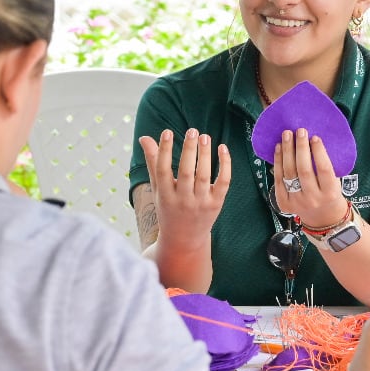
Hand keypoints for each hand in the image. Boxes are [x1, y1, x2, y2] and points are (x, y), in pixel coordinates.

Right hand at [138, 129, 231, 243]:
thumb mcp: (159, 188)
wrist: (184, 239)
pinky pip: (223, 182)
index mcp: (165, 195)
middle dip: (189, 150)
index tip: (167, 132)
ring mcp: (200, 203)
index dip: (165, 150)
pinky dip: (225, 165)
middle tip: (192, 131)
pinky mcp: (216, 204)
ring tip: (205, 136)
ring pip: (204, 176)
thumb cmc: (169, 208)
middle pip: (186, 172)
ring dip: (205, 154)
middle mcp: (182, 200)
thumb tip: (144, 137)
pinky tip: (222, 148)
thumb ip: (153, 162)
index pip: (163, 170)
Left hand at [274, 127, 350, 228]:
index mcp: (330, 193)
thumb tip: (311, 140)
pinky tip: (278, 148)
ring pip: (289, 173)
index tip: (314, 137)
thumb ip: (324, 167)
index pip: (324, 169)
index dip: (318, 152)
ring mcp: (297, 202)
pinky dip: (277, 162)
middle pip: (304, 170)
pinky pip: (278, 179)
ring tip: (287, 135)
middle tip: (299, 131)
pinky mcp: (283, 203)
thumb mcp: (335, 182)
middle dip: (300, 148)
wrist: (322, 217)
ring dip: (287, 151)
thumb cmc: (329, 193)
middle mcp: (313, 199)